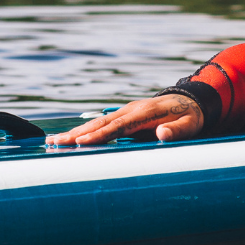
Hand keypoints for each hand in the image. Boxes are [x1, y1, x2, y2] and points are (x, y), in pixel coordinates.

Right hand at [46, 94, 203, 145]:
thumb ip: (177, 131)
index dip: (101, 134)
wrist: (191, 101)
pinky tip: (71, 137)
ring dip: (76, 131)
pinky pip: (102, 122)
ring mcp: (127, 110)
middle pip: (101, 122)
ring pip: (98, 121)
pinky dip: (85, 129)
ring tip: (53, 141)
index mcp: (146, 113)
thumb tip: (162, 134)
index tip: (81, 142)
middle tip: (54, 143)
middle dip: (78, 133)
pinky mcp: (125, 114)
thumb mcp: (190, 126)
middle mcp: (132, 109)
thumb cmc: (190, 117)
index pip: (120, 126)